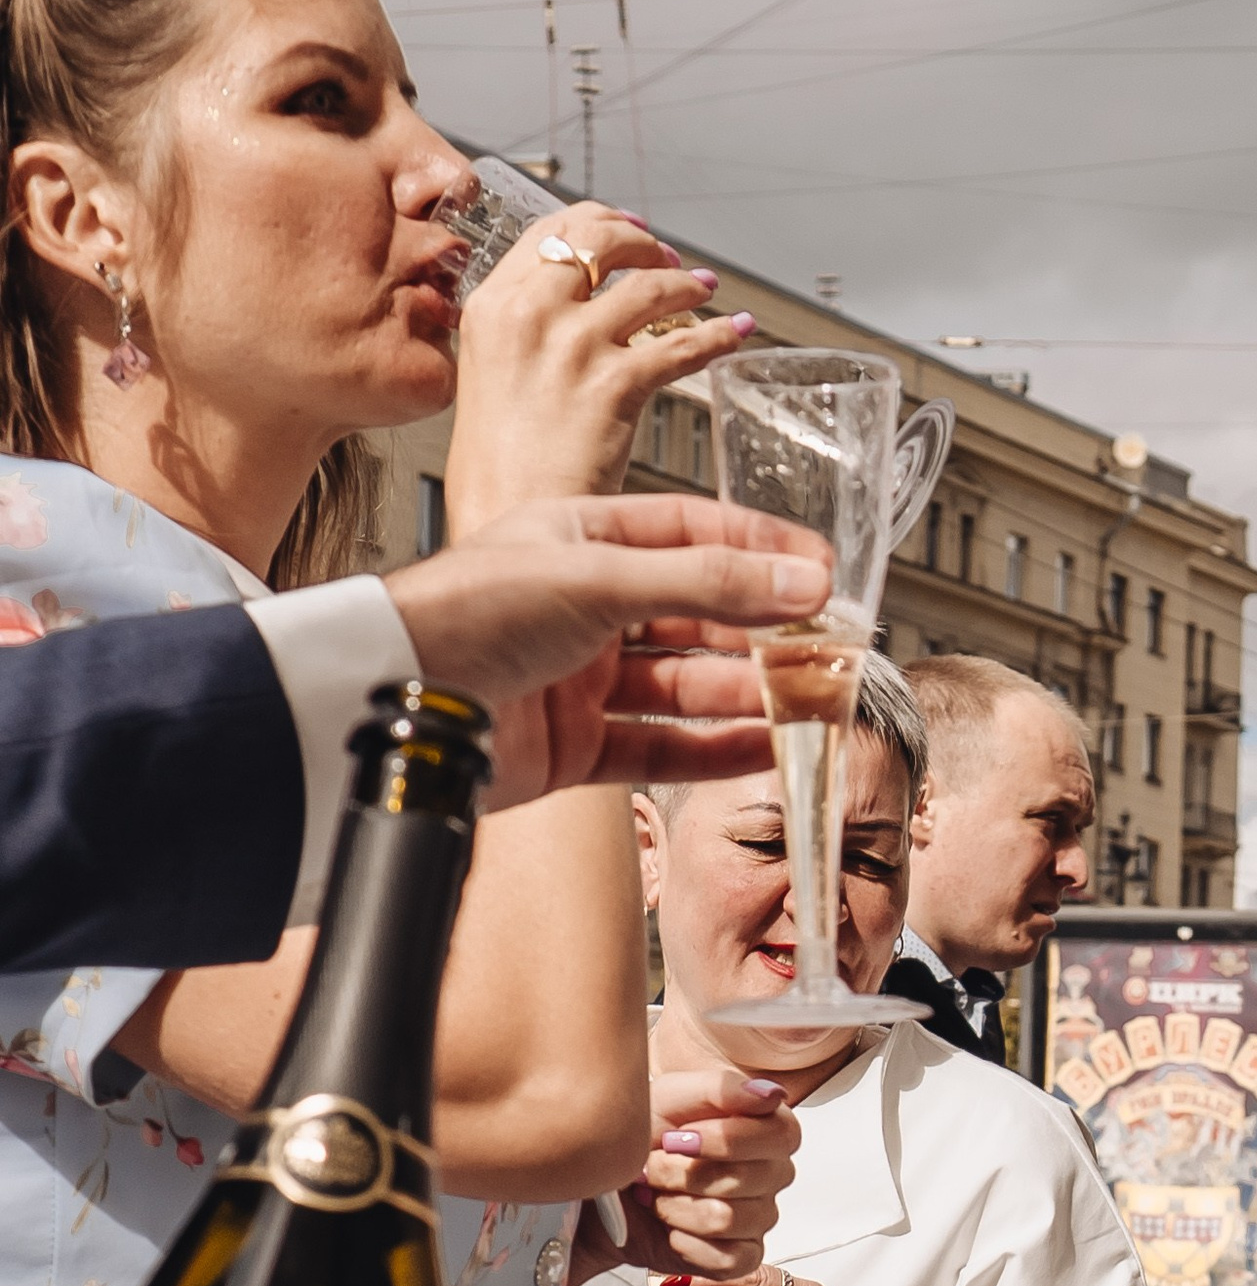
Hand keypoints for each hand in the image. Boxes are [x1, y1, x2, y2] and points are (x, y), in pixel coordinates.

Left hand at [383, 499, 829, 809]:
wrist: (398, 699)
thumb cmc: (467, 611)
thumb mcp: (600, 576)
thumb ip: (707, 583)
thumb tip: (801, 583)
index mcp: (581, 540)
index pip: (693, 534)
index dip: (760, 552)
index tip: (821, 572)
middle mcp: (584, 607)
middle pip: (697, 615)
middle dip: (764, 633)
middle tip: (828, 647)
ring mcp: (580, 679)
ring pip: (685, 686)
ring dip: (748, 695)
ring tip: (808, 702)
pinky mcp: (574, 747)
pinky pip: (660, 749)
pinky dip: (714, 751)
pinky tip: (763, 747)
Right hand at [444, 205, 754, 528]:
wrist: (506, 522)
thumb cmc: (498, 473)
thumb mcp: (490, 379)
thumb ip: (524, 338)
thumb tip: (569, 317)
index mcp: (492, 308)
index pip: (550, 232)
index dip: (599, 223)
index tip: (625, 231)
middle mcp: (529, 316)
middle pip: (598, 240)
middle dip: (643, 242)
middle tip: (668, 257)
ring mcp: (572, 347)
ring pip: (648, 286)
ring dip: (686, 284)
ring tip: (704, 290)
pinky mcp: (614, 385)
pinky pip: (682, 346)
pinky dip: (717, 335)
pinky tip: (733, 332)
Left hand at [614, 1063, 799, 1280]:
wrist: (608, 1184)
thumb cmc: (642, 1137)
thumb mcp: (670, 1097)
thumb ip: (721, 1089)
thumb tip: (770, 1095)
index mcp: (768, 1130)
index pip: (778, 1137)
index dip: (723, 1139)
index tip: (677, 1136)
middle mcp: (771, 1175)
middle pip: (745, 1179)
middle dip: (681, 1172)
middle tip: (654, 1164)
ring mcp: (759, 1219)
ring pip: (724, 1219)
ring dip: (673, 1206)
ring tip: (655, 1194)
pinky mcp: (740, 1258)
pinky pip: (723, 1258)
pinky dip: (681, 1241)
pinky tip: (667, 1226)